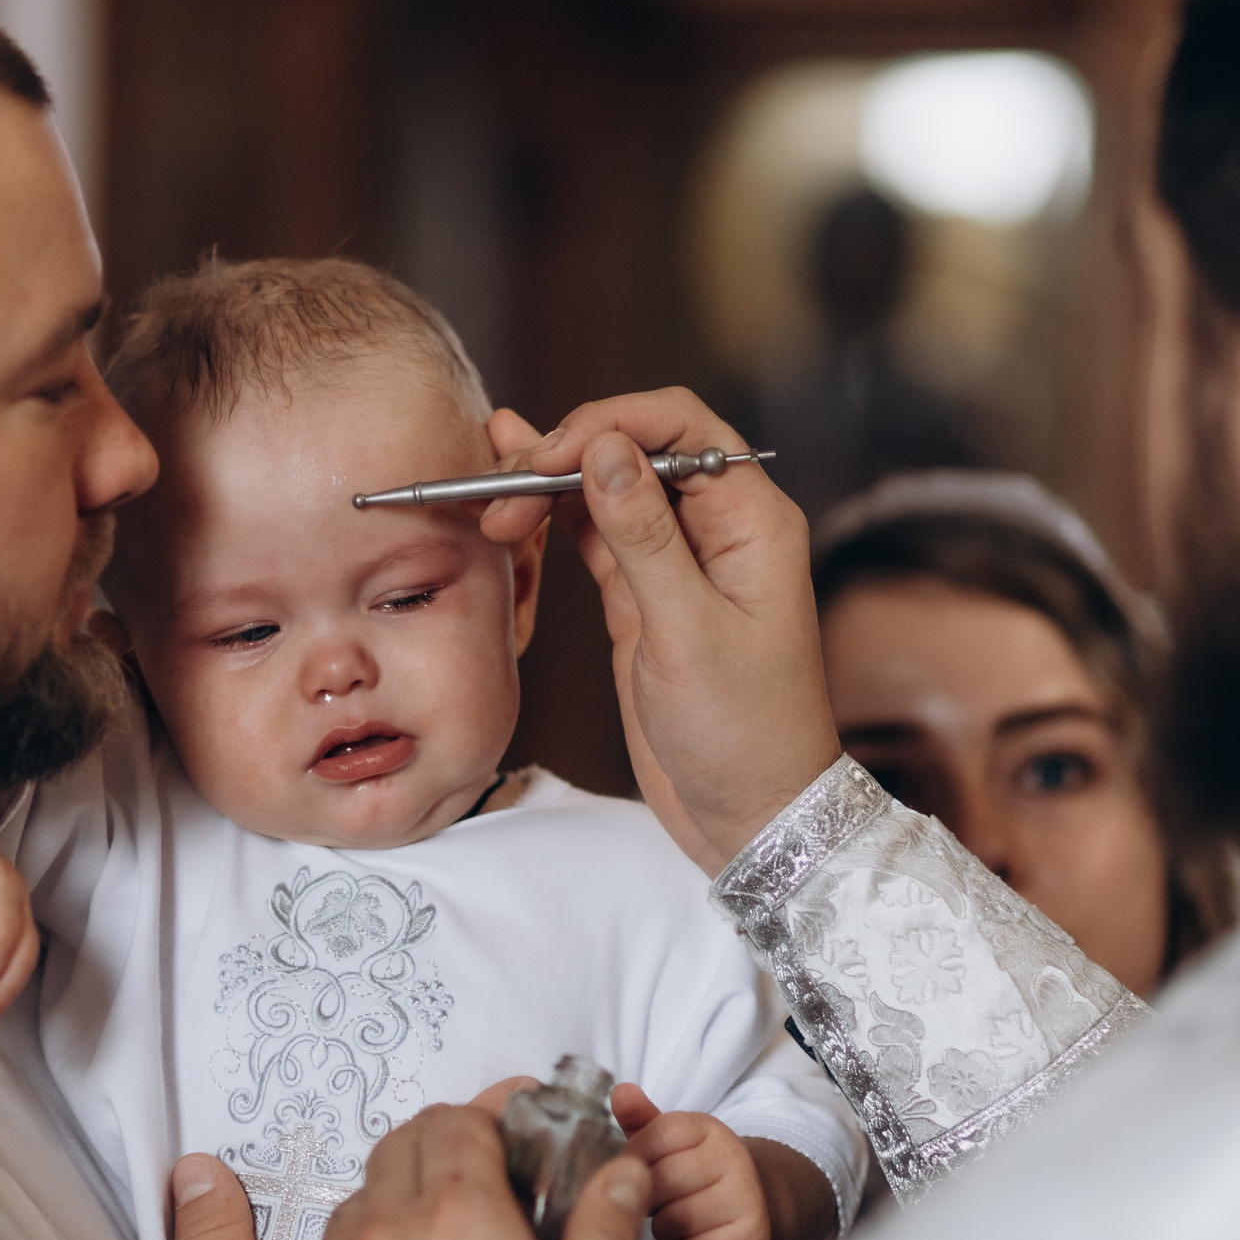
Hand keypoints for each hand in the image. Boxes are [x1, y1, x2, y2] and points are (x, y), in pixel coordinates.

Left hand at [287, 1104, 646, 1239]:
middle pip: (401, 1144)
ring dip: (396, 1198)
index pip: (457, 1121)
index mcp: (463, 1218)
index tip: (510, 1140)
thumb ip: (603, 1234)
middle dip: (439, 1146)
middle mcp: (389, 1233)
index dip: (486, 1120)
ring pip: (359, 1198)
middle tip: (478, 1183)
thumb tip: (621, 1174)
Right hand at [482, 395, 839, 872]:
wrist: (750, 815)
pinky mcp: (643, 596)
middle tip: (502, 487)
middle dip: (565, 453)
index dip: (610, 423)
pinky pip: (594, 536)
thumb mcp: (687, 633)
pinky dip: (552, 518)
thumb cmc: (742, 734)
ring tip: (488, 489)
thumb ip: (643, 537)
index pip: (681, 426)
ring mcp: (677, 560)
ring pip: (607, 488)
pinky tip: (510, 501)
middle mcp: (718, 527)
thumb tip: (606, 448)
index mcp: (752, 521)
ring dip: (548, 482)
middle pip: (636, 448)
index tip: (547, 454)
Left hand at [608, 1087, 767, 1239]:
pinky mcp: (750, 1239)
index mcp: (708, 1128)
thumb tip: (620, 1092)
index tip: (631, 1173)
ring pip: (674, 1220)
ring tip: (664, 1224)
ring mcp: (746, 1198)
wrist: (746, 1213)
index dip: (633, 1159)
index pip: (657, 1134)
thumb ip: (640, 1119)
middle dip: (645, 1198)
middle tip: (648, 1203)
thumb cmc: (691, 1176)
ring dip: (658, 1230)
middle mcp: (734, 1157)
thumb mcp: (666, 1144)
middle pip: (662, 1180)